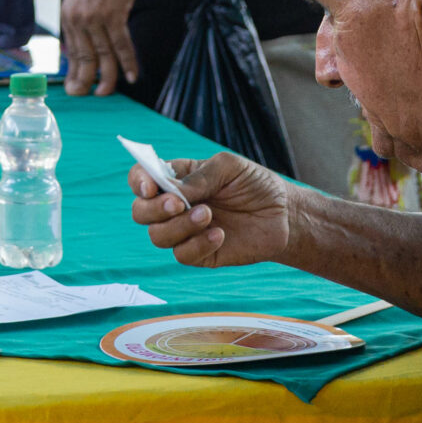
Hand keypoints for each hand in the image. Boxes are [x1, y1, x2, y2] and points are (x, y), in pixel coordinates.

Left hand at [59, 0, 144, 94]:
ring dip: (108, 76)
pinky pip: (120, 46)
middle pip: (83, 57)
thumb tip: (85, 44)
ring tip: (109, 91)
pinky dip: (126, 63)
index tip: (77, 87)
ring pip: (102, 55)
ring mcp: (94, 17)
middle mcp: (76, 18)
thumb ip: (82, 19)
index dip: (75, 70)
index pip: (71, 50)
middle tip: (89, 96)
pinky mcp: (113, 15)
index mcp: (67, 15)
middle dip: (86, 80)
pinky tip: (131, 76)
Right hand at [129, 152, 293, 267]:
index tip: (150, 187)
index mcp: (177, 179)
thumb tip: (173, 192)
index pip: (141, 178)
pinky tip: (220, 234)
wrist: (283, 214)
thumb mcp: (228, 167)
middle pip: (141, 212)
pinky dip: (198, 244)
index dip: (138, 182)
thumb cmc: (255, 184)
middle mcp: (175, 206)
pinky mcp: (200, 254)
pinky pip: (182, 255)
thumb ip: (199, 178)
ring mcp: (185, 231)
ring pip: (158, 236)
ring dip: (179, 226)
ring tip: (208, 215)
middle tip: (178, 204)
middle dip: (154, 209)